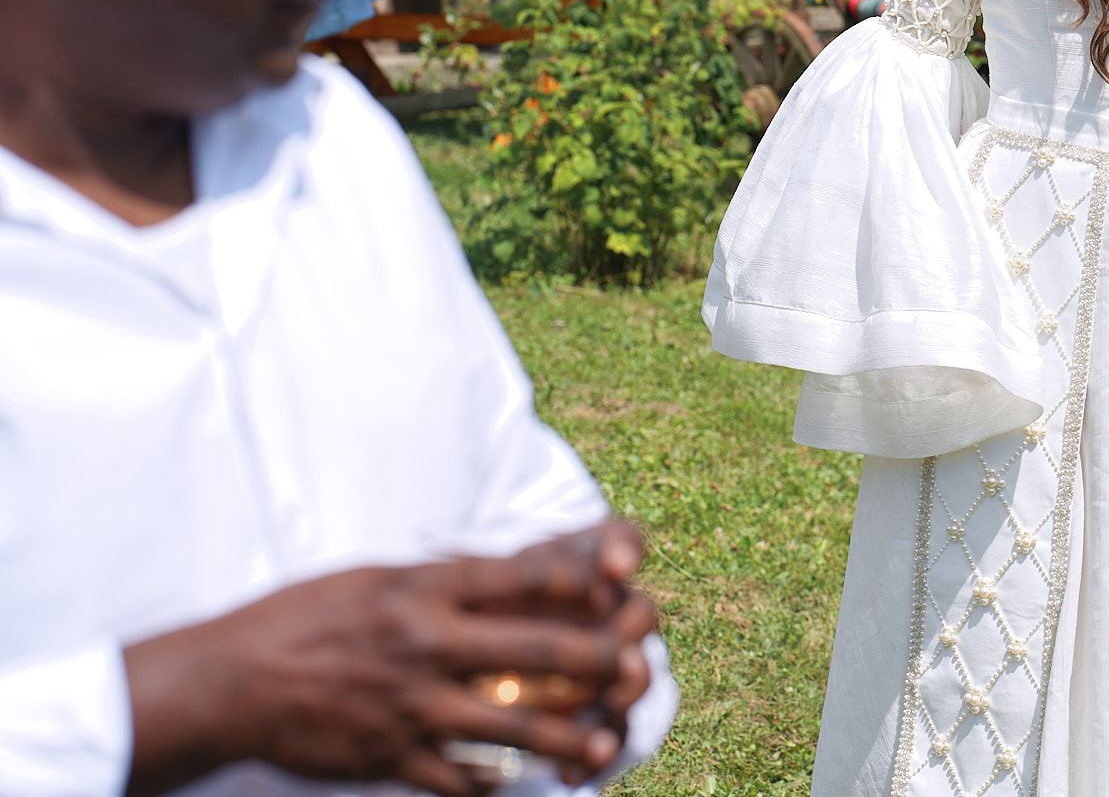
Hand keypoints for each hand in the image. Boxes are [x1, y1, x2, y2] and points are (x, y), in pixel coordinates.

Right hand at [126, 520, 660, 796]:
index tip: (617, 584)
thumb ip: (438, 583)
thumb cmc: (301, 617)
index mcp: (423, 590)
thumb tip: (498, 575)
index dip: (577, 582)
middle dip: (593, 659)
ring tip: (606, 746)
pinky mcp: (390, 757)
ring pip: (509, 726)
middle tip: (635, 666)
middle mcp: (426, 644)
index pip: (520, 577)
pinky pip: (456, 782)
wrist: (231, 681)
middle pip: (533, 651)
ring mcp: (411, 706)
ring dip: (565, 738)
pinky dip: (490, 788)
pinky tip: (516, 788)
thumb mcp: (374, 578)